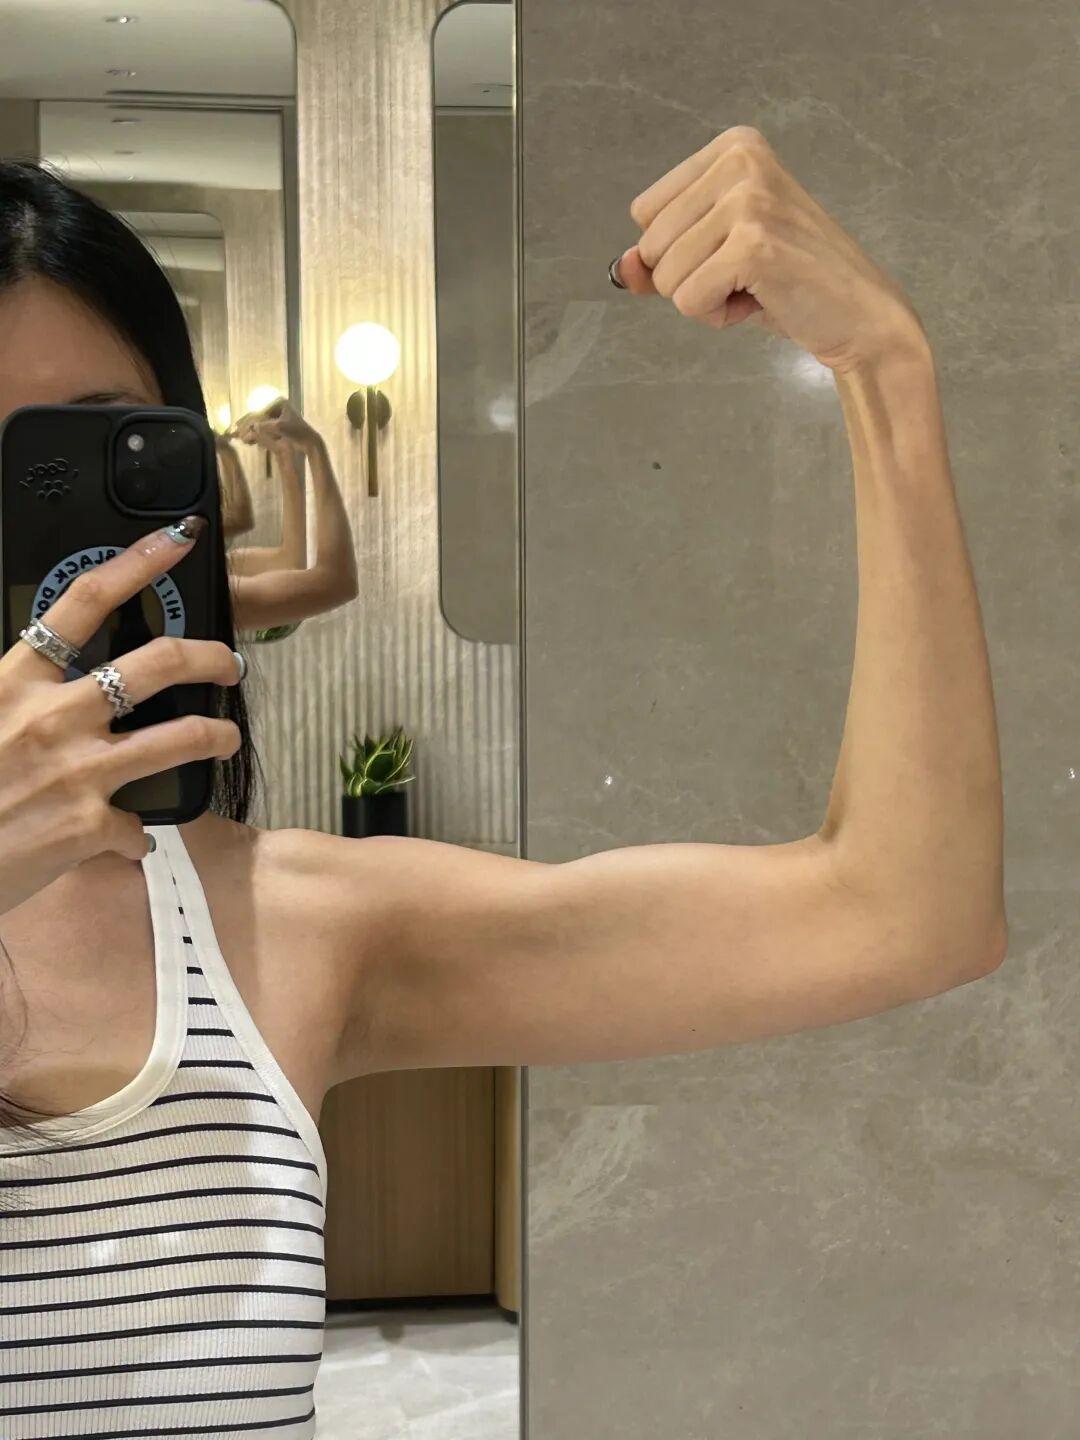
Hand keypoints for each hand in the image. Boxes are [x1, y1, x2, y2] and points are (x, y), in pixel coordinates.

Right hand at [0, 520, 243, 916]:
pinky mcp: (89, 825)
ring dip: (216, 734)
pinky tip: (128, 840)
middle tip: (228, 664)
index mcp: (15, 680)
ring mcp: (77, 770)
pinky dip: (136, 836)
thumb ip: (20, 692)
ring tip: (225, 738)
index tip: (179, 540)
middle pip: (158, 662)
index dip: (140, 563)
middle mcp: (53, 716)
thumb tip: (59, 679)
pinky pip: (139, 826)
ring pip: (182, 736)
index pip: (85, 601)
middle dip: (210, 657)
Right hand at [230, 397, 319, 456]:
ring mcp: (276, 414)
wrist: (309, 441)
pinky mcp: (277, 423)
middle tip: (236, 435)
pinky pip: (263, 427)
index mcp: (277, 401)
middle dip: (246, 427)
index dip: (248, 421)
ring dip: (250, 431)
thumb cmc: (297, 433)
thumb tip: (253, 426)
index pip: (258, 411)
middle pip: (257, 416)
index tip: (239, 429)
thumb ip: (266, 426)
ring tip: (244, 440)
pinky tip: (250, 441)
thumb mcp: (280, 428)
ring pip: (258, 422)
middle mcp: (276, 405)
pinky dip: (256, 434)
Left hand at [616, 126, 925, 373]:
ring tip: (757, 287)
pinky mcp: (753, 244)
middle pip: (651, 246)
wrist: (859, 316)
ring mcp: (748, 200)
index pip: (646, 212)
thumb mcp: (718, 259)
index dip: (680, 251)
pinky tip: (762, 300)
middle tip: (749, 275)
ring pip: (665, 277)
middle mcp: (740, 161)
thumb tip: (620, 268)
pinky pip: (688, 301)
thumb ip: (663, 259)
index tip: (734, 252)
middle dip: (689, 279)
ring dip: (705, 301)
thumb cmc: (791, 282)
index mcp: (733, 148)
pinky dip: (717, 316)